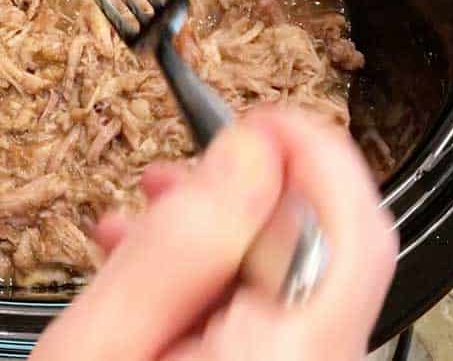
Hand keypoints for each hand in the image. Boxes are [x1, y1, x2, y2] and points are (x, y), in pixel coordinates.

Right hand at [32, 109, 397, 360]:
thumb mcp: (99, 346)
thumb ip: (180, 247)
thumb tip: (245, 154)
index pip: (353, 231)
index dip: (317, 153)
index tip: (259, 114)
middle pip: (324, 251)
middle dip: (255, 190)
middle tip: (182, 166)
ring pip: (290, 281)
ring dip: (224, 232)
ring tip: (145, 213)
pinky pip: (263, 318)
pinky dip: (212, 279)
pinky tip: (147, 272)